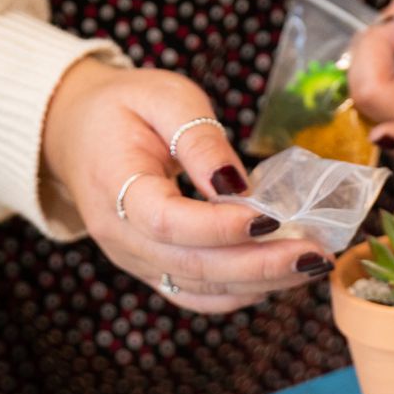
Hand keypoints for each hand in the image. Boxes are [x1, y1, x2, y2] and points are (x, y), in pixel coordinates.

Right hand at [43, 61, 335, 313]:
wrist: (77, 131)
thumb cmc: (126, 107)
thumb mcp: (165, 98)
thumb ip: (200, 140)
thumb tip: (235, 185)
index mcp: (114, 185)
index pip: (167, 221)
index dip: (221, 227)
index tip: (273, 218)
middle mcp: (119, 235)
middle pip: (191, 265)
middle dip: (260, 266)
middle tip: (316, 257)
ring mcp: (133, 259)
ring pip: (199, 287)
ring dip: (260, 283)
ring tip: (313, 266)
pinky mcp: (151, 269)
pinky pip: (196, 295)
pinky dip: (240, 293)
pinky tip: (281, 279)